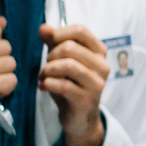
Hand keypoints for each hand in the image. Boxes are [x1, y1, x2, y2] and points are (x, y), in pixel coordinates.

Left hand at [39, 24, 108, 145]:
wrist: (80, 118)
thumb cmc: (71, 85)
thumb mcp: (62, 60)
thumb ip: (53, 42)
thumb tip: (44, 27)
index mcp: (99, 51)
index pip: (80, 30)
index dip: (59, 33)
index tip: (49, 44)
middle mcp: (102, 65)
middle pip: (70, 47)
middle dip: (51, 55)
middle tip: (46, 66)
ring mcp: (97, 83)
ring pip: (67, 65)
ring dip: (48, 70)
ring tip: (43, 76)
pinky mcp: (87, 99)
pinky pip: (63, 85)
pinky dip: (48, 83)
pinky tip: (43, 86)